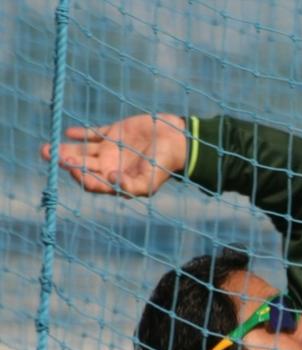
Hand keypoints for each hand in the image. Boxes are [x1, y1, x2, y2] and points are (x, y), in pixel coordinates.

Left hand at [40, 114, 186, 196]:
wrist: (178, 141)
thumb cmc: (165, 165)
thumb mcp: (150, 181)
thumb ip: (129, 185)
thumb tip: (108, 179)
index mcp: (118, 181)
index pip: (92, 183)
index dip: (80, 177)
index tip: (72, 169)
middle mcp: (111, 167)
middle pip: (81, 167)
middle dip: (64, 162)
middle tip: (47, 154)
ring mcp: (111, 150)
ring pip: (82, 151)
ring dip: (64, 150)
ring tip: (45, 149)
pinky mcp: (114, 133)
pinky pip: (93, 134)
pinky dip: (80, 134)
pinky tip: (69, 133)